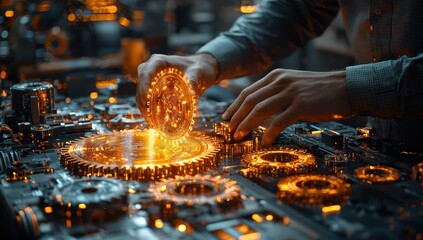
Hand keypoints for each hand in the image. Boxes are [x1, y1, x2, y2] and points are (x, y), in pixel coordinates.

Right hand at [136, 53, 217, 123]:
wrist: (201, 69)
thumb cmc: (199, 67)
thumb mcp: (198, 71)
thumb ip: (194, 78)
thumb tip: (191, 92)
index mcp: (159, 61)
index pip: (146, 72)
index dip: (143, 85)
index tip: (146, 100)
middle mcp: (151, 68)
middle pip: (140, 84)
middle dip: (142, 101)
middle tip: (149, 116)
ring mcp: (151, 78)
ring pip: (141, 93)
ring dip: (144, 107)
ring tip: (151, 122)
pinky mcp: (154, 87)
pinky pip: (147, 99)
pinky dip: (148, 109)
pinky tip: (153, 120)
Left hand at [222, 68, 351, 145]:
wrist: (347, 87)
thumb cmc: (319, 90)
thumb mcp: (293, 85)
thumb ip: (275, 93)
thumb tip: (257, 109)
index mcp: (276, 76)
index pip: (248, 92)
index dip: (234, 106)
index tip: (226, 118)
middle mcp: (280, 82)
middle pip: (250, 101)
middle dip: (236, 117)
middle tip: (229, 131)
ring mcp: (290, 93)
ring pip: (260, 110)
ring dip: (246, 125)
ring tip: (239, 137)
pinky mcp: (301, 105)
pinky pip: (279, 121)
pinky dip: (269, 133)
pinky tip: (264, 141)